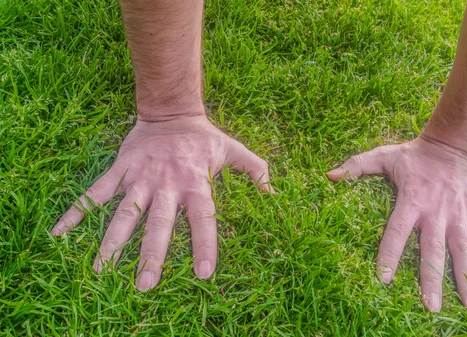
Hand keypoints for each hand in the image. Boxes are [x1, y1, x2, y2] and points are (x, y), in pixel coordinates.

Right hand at [52, 115, 272, 290]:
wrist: (170, 109)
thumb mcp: (233, 150)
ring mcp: (140, 179)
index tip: (203, 274)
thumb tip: (274, 195)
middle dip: (151, 255)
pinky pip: (95, 192)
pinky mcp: (120, 171)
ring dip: (111, 242)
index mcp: (196, 183)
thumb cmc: (204, 137)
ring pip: (124, 214)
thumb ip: (256, 170)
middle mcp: (167, 185)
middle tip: (145, 285)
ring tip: (99, 272)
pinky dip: (76, 211)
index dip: (205, 245)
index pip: (204, 218)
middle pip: (159, 225)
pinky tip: (58, 234)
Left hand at [327, 137, 466, 311]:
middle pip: (434, 250)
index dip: (390, 254)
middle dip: (432, 279)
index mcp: (411, 200)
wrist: (452, 143)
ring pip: (464, 251)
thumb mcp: (383, 156)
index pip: (397, 231)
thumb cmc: (413, 155)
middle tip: (431, 308)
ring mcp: (461, 215)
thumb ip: (357, 165)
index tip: (385, 279)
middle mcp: (437, 212)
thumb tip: (329, 175)